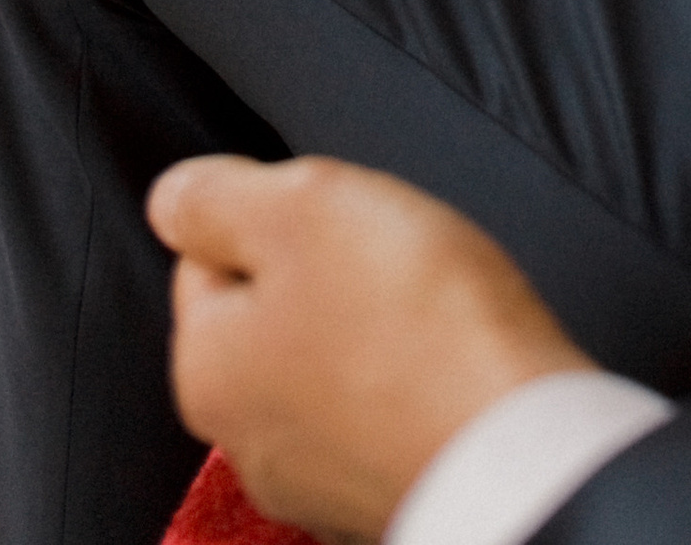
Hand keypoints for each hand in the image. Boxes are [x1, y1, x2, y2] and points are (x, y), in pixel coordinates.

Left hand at [150, 152, 588, 539]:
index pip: (208, 256)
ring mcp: (316, 481)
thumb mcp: (301, 207)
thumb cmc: (414, 324)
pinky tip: (446, 366)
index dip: (276, 215)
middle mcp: (245, 440)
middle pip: (273, 313)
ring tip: (428, 310)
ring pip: (331, 362)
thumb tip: (172, 200)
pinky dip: (410, 385)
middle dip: (326, 274)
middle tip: (388, 256)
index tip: (332, 217)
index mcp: (205, 369)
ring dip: (374, 329)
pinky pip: (384, 413)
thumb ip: (218, 195)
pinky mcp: (381, 496)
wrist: (518, 450)